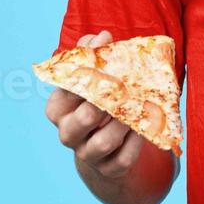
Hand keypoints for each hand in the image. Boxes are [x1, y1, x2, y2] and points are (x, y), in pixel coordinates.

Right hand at [45, 30, 144, 179]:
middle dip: (105, 103)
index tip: (107, 57)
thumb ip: (94, 56)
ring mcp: (87, 154)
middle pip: (83, 119)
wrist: (108, 149)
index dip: (89, 72)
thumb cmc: (99, 104)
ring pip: (104, 141)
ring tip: (138, 108)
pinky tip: (144, 129)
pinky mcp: (109, 168)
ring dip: (124, 123)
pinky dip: (136, 143)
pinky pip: (123, 158)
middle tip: (125, 87)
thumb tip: (102, 35)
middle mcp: (68, 133)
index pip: (68, 89)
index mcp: (58, 108)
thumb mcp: (93, 81)